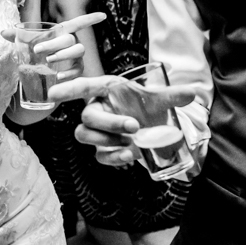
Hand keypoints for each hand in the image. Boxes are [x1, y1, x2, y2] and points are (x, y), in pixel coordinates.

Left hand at [1, 12, 105, 83]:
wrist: (37, 74)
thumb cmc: (35, 53)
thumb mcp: (25, 43)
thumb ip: (16, 36)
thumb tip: (2, 33)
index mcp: (63, 32)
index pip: (78, 23)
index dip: (90, 19)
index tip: (103, 15)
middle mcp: (73, 42)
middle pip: (71, 39)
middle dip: (55, 43)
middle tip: (37, 50)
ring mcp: (77, 57)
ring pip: (78, 52)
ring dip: (63, 55)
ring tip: (48, 61)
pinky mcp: (77, 71)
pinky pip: (77, 70)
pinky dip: (68, 73)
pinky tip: (57, 77)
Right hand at [52, 75, 199, 172]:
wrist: (150, 127)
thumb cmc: (146, 106)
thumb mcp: (159, 100)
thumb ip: (173, 95)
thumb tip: (192, 92)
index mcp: (106, 90)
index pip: (83, 87)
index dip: (68, 90)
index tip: (53, 95)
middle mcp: (96, 109)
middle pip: (88, 116)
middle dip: (109, 123)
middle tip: (134, 127)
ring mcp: (96, 131)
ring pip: (85, 136)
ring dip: (107, 141)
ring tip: (131, 144)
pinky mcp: (102, 149)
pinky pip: (98, 155)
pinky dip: (113, 157)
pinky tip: (129, 157)